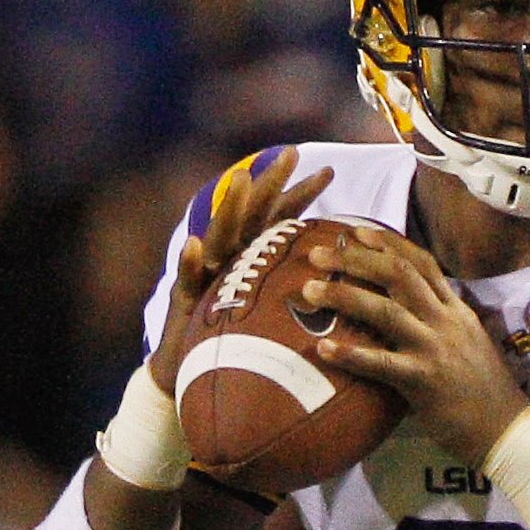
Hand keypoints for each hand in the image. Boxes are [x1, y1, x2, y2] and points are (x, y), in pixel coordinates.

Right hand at [149, 147, 332, 396]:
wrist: (194, 376)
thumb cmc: (243, 347)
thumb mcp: (276, 317)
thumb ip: (299, 295)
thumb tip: (344, 286)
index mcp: (255, 257)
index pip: (281, 219)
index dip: (302, 195)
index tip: (329, 172)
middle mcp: (230, 258)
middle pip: (252, 214)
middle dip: (271, 181)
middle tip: (292, 153)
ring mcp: (206, 275)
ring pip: (219, 235)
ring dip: (229, 208)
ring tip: (241, 180)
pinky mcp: (185, 301)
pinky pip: (187, 280)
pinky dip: (190, 264)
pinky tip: (195, 245)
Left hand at [300, 225, 529, 464]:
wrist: (506, 429)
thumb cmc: (484, 391)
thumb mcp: (469, 343)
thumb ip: (442, 322)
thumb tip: (408, 310)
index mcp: (457, 310)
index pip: (423, 263)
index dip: (388, 243)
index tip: (357, 232)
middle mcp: (446, 321)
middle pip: (399, 274)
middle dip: (356, 259)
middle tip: (318, 254)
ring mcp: (435, 348)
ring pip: (386, 310)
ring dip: (344, 295)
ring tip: (309, 290)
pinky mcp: (424, 381)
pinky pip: (381, 363)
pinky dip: (350, 354)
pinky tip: (322, 349)